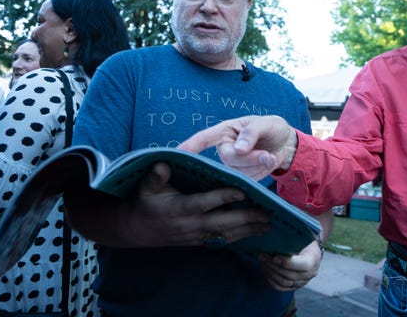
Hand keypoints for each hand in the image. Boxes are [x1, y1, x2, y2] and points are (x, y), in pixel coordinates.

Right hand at [124, 162, 270, 246]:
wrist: (138, 231)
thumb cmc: (146, 203)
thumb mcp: (146, 187)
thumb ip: (156, 176)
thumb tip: (162, 164)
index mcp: (180, 208)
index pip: (206, 202)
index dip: (224, 197)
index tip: (243, 191)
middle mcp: (191, 224)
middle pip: (223, 222)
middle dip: (246, 219)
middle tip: (267, 214)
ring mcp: (196, 235)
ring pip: (226, 234)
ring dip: (248, 230)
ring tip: (268, 225)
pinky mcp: (199, 242)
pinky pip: (223, 240)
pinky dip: (240, 237)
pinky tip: (255, 233)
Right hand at [180, 115, 297, 180]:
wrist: (285, 143)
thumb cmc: (272, 128)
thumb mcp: (266, 124)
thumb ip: (252, 133)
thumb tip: (239, 148)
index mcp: (225, 131)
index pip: (204, 138)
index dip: (190, 146)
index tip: (178, 153)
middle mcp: (224, 148)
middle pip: (229, 159)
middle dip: (250, 159)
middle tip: (268, 156)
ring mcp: (232, 164)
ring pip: (240, 171)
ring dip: (259, 165)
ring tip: (270, 156)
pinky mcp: (241, 176)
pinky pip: (249, 179)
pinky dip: (262, 171)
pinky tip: (268, 162)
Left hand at [258, 239, 322, 290]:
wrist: (307, 246)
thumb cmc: (302, 238)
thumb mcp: (301, 236)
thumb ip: (292, 240)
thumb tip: (274, 239)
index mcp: (314, 258)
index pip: (304, 265)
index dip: (288, 263)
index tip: (274, 256)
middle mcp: (311, 273)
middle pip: (291, 275)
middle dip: (274, 266)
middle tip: (262, 256)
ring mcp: (302, 281)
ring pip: (284, 282)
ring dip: (270, 272)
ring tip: (262, 261)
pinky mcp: (294, 286)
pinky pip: (280, 287)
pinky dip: (270, 278)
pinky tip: (265, 268)